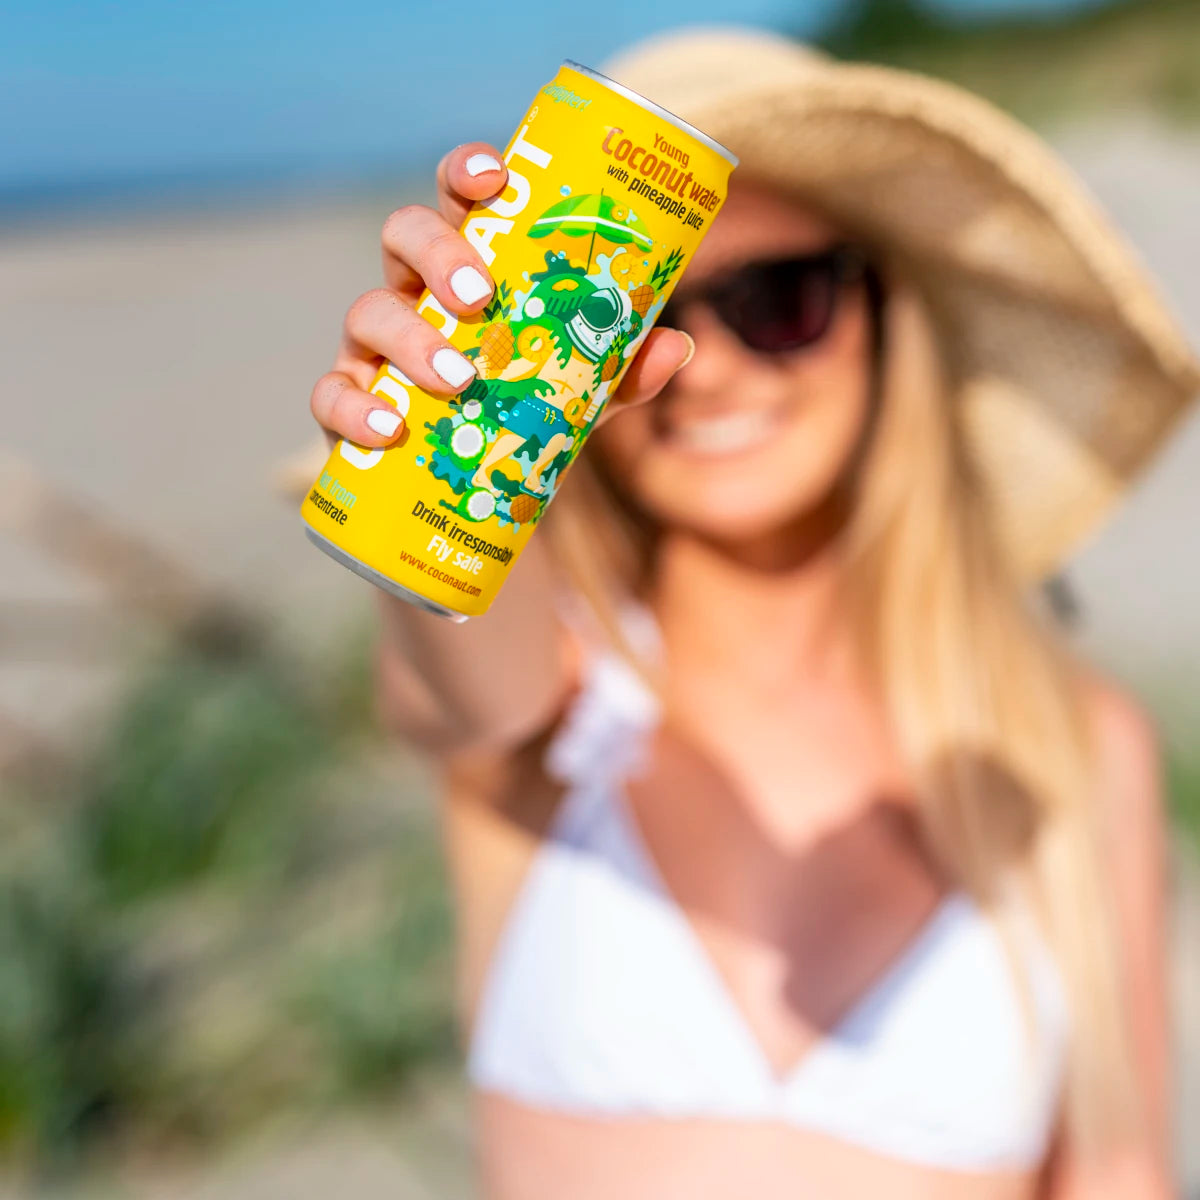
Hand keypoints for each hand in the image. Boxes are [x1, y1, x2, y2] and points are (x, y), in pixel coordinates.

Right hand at [309, 141, 694, 446]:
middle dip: (440, 254)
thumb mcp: (581, 395)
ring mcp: (375, 349)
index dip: (468, 174)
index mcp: (467, 269)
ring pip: (366, 311)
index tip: (497, 177)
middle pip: (404, 237)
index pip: (459, 201)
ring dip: (411, 339)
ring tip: (460, 380)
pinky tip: (390, 431)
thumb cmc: (523, 416)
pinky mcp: (349, 405)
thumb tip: (676, 345)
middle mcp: (414, 294)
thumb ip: (620, 370)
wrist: (474, 491)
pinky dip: (354, 408)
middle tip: (482, 297)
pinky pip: (331, 394)